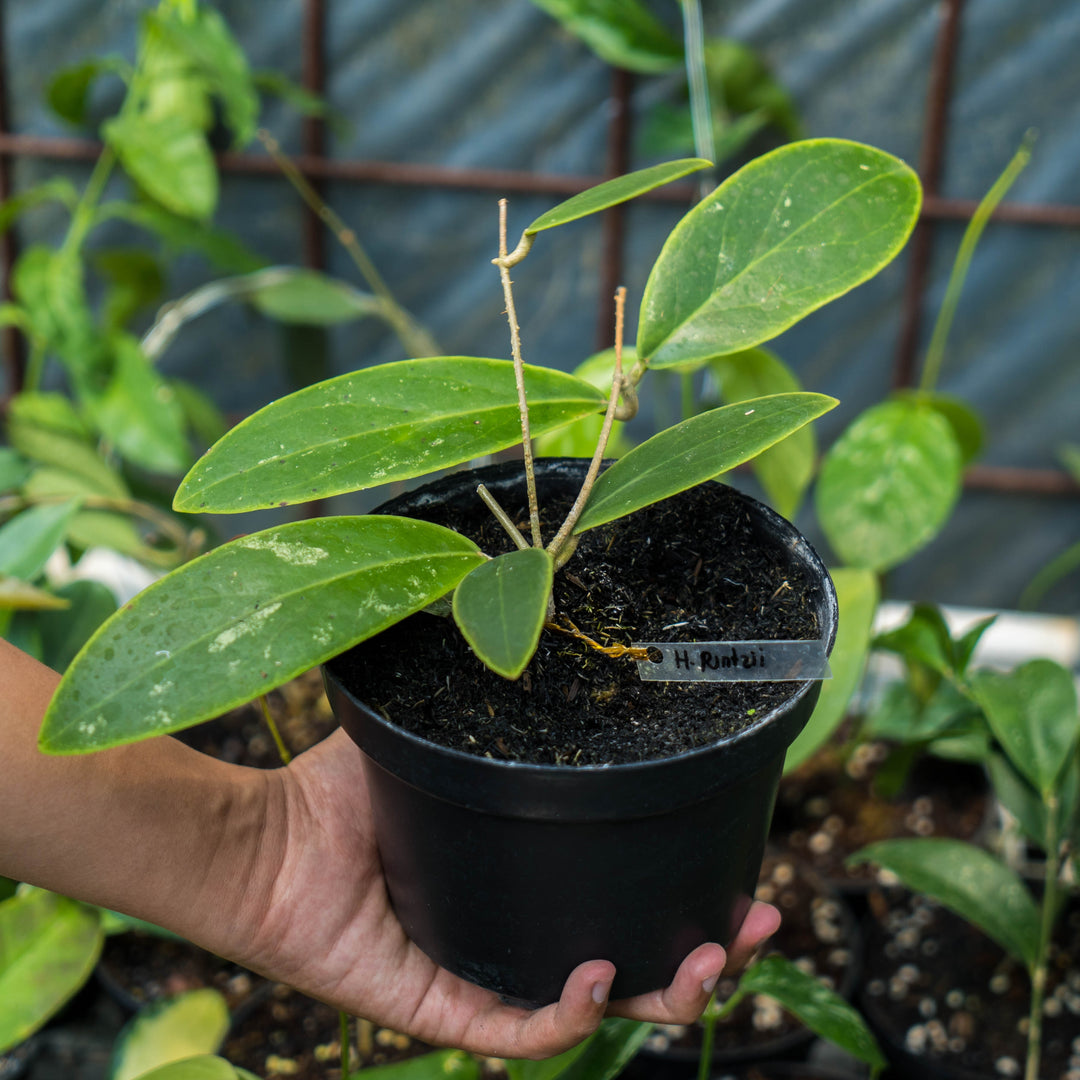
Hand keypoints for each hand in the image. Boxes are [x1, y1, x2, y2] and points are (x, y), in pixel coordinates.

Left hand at [222, 728, 780, 1059]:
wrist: (262, 838)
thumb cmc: (340, 787)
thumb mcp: (436, 729)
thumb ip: (486, 688)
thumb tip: (538, 610)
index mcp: (526, 877)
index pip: (624, 896)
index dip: (687, 891)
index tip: (742, 868)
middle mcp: (516, 932)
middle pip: (635, 964)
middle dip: (707, 956)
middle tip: (753, 923)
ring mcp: (484, 977)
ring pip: (596, 1009)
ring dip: (663, 993)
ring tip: (710, 956)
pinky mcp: (440, 1010)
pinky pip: (519, 1034)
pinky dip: (569, 1014)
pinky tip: (597, 970)